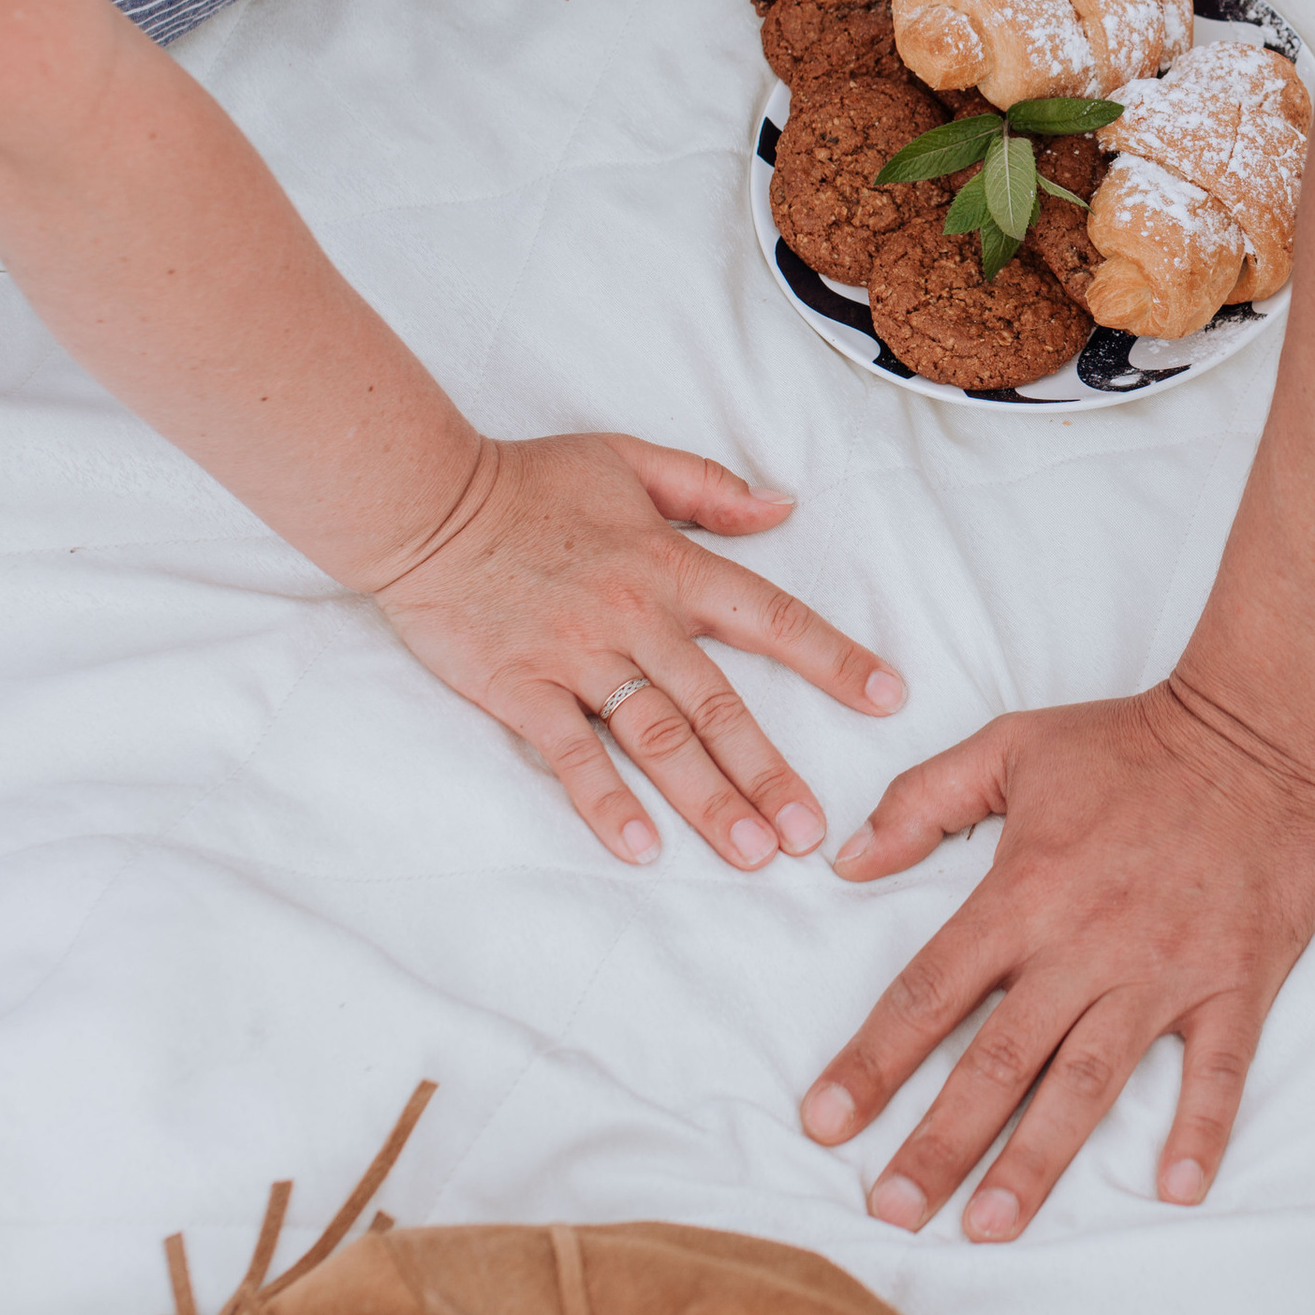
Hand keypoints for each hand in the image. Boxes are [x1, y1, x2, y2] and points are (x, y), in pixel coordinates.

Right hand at [367, 432, 904, 868]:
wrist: (426, 501)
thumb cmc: (531, 479)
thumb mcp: (631, 460)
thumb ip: (710, 488)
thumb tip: (782, 506)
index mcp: (671, 565)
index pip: (771, 616)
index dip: (833, 658)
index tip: (888, 697)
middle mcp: (637, 617)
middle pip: (719, 705)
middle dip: (770, 772)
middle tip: (811, 832)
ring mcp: (579, 658)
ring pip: (658, 738)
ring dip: (708, 799)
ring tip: (752, 855)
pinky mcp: (521, 688)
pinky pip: (571, 755)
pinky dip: (607, 801)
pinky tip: (641, 847)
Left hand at [800, 681, 1314, 1236]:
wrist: (1256, 728)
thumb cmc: (1129, 740)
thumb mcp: (1012, 745)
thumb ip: (923, 798)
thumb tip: (848, 858)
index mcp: (1024, 891)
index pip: (928, 991)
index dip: (871, 1061)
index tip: (825, 1123)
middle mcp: (1083, 943)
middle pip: (996, 1061)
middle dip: (937, 1143)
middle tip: (890, 1212)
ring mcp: (1161, 970)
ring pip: (1087, 1082)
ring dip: (1036, 1160)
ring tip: (989, 1225)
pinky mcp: (1234, 981)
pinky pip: (1216, 1069)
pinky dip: (1198, 1129)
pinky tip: (1175, 1189)